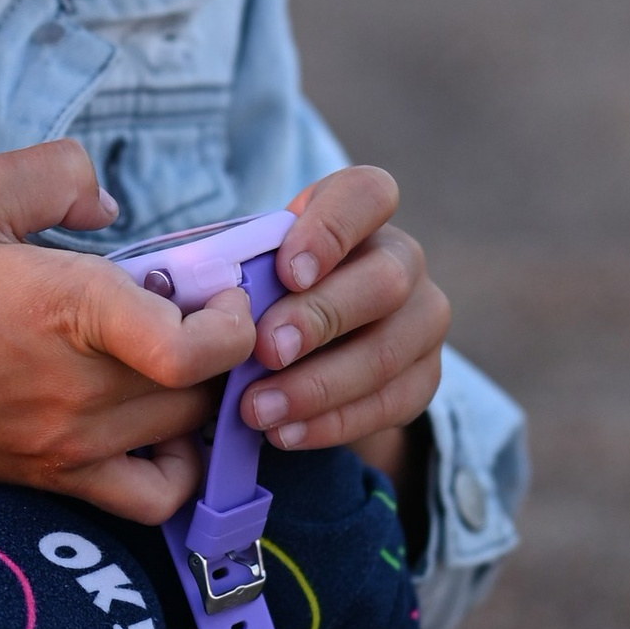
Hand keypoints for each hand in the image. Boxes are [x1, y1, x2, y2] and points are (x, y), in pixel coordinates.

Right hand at [0, 140, 253, 525]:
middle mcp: (85, 388)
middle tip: (199, 310)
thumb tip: (111, 204)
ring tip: (180, 355)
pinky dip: (184, 466)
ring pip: (192, 431)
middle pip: (209, 386)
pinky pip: (159, 497)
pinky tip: (165, 425)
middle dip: (224, 344)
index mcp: (74, 311)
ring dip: (206, 392)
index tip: (218, 288)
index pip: (195, 349)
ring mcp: (78, 442)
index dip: (232, 319)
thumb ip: (56, 173)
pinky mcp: (66, 479)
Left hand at [236, 167, 448, 458]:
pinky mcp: (426, 377)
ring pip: (389, 351)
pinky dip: (333, 423)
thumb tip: (204, 306)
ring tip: (257, 410)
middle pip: (386, 280)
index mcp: (358, 215)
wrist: (309, 356)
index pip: (367, 194)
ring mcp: (423, 319)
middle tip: (265, 352)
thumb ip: (242, 274)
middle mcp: (401, 259)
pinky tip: (285, 434)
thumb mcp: (251, 272)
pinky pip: (393, 403)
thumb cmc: (265, 297)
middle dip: (320, 318)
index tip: (287, 272)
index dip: (332, 229)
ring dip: (318, 386)